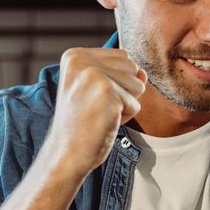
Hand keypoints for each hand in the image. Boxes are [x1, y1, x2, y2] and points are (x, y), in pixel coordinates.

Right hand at [43, 47, 146, 177]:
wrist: (66, 153)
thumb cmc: (82, 124)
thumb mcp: (98, 91)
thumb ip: (121, 75)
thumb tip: (143, 72)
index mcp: (75, 56)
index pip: (123, 56)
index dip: (117, 81)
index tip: (92, 97)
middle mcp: (81, 60)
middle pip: (132, 67)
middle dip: (124, 91)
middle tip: (97, 107)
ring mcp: (93, 74)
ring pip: (138, 84)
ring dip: (125, 104)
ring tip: (100, 114)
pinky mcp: (106, 91)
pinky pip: (136, 104)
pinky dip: (125, 118)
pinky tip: (103, 122)